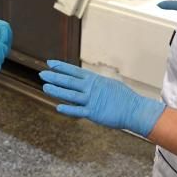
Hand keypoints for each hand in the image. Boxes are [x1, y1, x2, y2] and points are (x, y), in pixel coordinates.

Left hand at [39, 60, 164, 136]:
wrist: (134, 109)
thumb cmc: (123, 97)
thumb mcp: (108, 84)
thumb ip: (96, 83)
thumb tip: (87, 81)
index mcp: (95, 80)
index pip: (74, 71)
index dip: (61, 67)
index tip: (50, 63)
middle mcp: (91, 88)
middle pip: (69, 81)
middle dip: (54, 77)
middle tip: (42, 74)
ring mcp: (91, 100)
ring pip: (70, 95)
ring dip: (57, 91)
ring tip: (45, 87)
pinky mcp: (93, 113)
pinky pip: (78, 111)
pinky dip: (68, 109)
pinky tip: (58, 107)